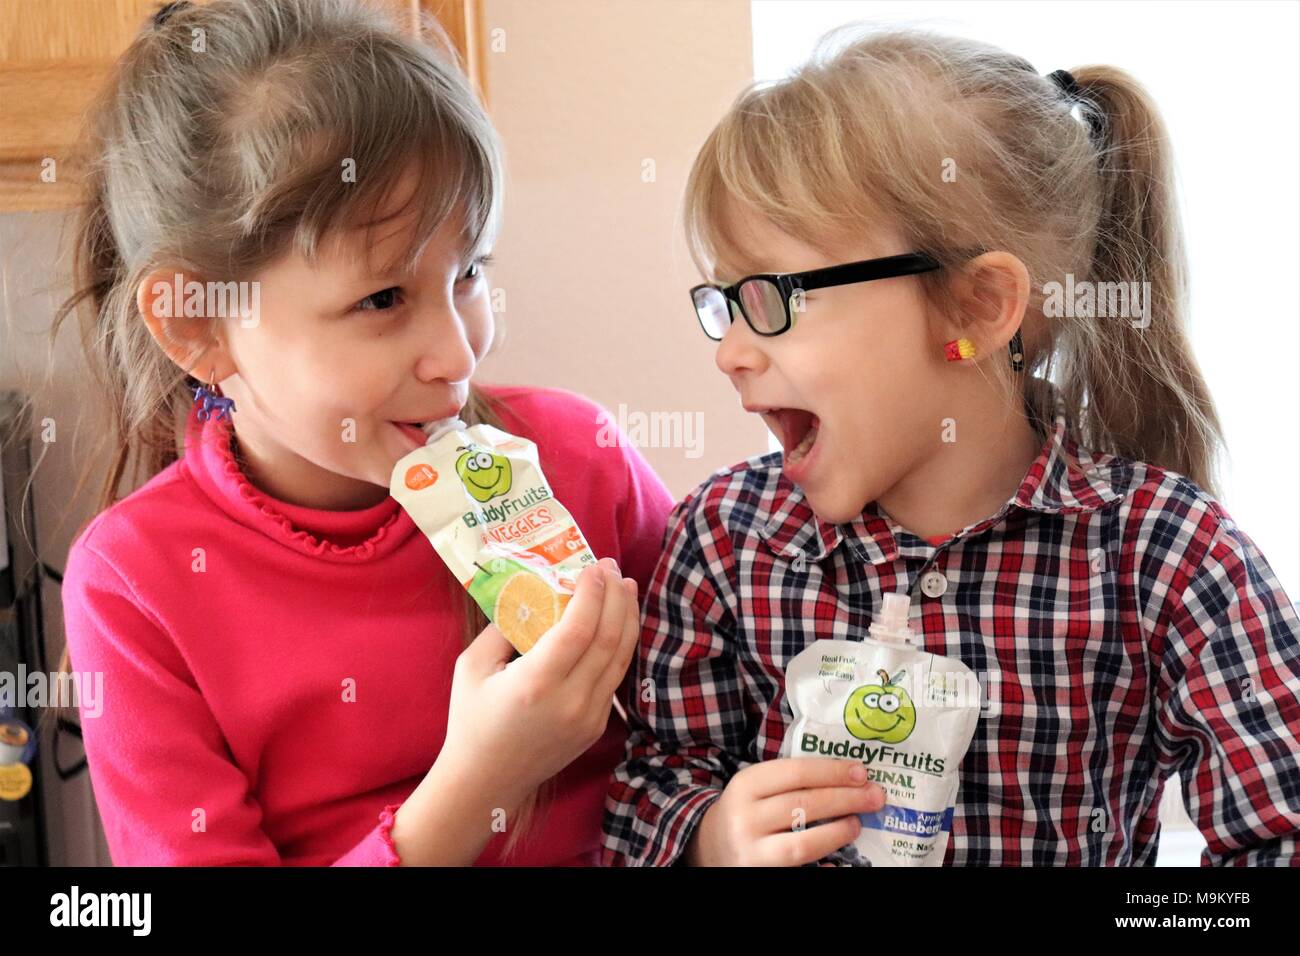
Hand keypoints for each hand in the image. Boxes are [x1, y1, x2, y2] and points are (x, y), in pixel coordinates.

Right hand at [436, 558, 639, 813]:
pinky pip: (615, 677)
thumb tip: (530, 592)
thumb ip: (501, 627)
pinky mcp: (597, 726)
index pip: (580, 630)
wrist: (485, 783)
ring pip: (621, 657)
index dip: (593, 594)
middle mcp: (570, 702)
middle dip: (616, 597)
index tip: (595, 567)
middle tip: (612, 567)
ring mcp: (589, 717)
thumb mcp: (472, 667)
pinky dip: (621, 644)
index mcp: (536, 684)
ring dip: (627, 617)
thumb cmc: (471, 720)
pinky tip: (618, 623)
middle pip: (609, 638)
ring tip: (626, 587)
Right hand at [685, 758, 884, 865]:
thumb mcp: (757, 787)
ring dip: (838, 831)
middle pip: (804, 804)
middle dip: (846, 798)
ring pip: (803, 843)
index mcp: (746, 785)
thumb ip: (791, 780)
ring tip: (857, 824)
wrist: (710, 846)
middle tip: (876, 796)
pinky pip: (798, 871)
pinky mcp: (758, 874)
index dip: (833, 771)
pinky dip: (822, 866)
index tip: (862, 771)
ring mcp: (751, 852)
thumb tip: (850, 777)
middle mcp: (745, 818)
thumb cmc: (746, 810)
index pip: (796, 772)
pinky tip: (838, 862)